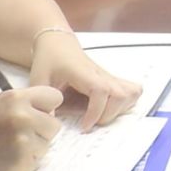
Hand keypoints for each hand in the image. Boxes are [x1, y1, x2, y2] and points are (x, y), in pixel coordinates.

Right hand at [0, 86, 63, 170]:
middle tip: (17, 131)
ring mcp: (23, 144)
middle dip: (41, 128)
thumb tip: (55, 111)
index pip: (55, 98)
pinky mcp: (21, 165)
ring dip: (34, 145)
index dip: (44, 106)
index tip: (31, 111)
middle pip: (55, 125)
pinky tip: (6, 156)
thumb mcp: (1, 101)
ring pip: (47, 144)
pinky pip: (37, 160)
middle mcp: (22, 119)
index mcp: (17, 99)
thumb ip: (29, 101)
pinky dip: (26, 160)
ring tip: (9, 144)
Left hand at [27, 31, 142, 131]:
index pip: (100, 90)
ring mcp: (109, 76)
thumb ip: (43, 102)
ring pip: (130, 92)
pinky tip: (112, 110)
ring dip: (120, 110)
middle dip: (108, 115)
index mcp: (82, 73)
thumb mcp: (39, 80)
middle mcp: (100, 74)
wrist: (58, 44)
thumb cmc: (48, 60)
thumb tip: (48, 124)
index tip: (84, 126)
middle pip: (120, 94)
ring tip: (101, 117)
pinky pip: (132, 90)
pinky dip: (127, 103)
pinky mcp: (112, 80)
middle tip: (90, 123)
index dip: (96, 111)